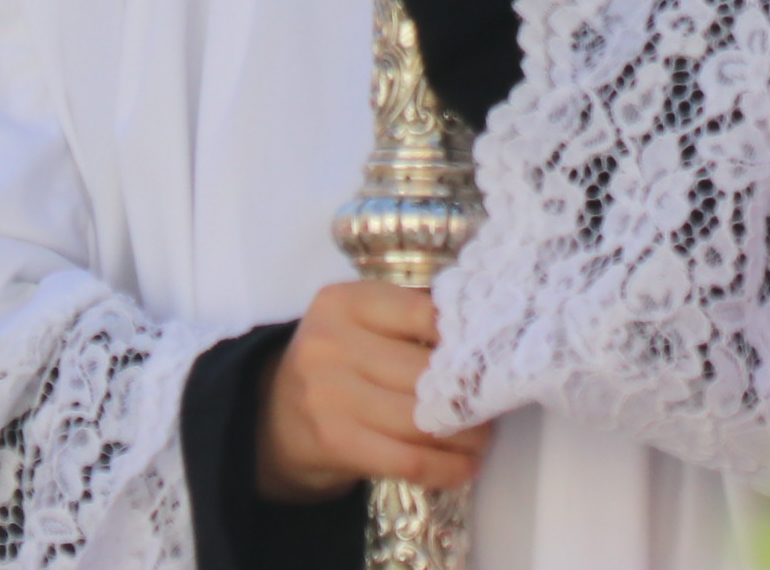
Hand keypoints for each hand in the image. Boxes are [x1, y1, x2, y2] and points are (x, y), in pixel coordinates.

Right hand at [255, 284, 490, 502]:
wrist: (273, 416)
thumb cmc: (336, 362)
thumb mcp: (358, 322)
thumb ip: (407, 317)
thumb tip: (479, 336)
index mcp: (343, 302)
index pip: (421, 313)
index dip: (464, 337)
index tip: (492, 353)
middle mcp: (331, 344)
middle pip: (424, 372)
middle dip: (470, 393)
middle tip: (496, 401)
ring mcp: (329, 395)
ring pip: (420, 419)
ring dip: (466, 435)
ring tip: (484, 436)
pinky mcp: (335, 442)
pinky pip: (406, 460)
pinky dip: (445, 468)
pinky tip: (465, 467)